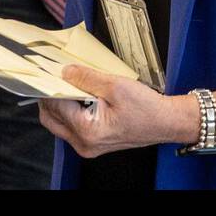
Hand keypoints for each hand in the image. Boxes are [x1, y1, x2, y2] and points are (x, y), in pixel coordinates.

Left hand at [37, 65, 180, 157]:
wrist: (166, 122)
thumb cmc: (146, 108)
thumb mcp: (115, 85)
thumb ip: (85, 78)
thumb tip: (64, 72)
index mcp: (87, 131)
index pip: (55, 105)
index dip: (51, 85)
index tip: (49, 70)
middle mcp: (84, 143)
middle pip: (50, 117)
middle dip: (51, 96)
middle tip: (59, 76)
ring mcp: (87, 146)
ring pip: (58, 122)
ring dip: (60, 103)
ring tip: (72, 84)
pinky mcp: (92, 142)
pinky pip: (70, 126)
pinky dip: (70, 110)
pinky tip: (80, 95)